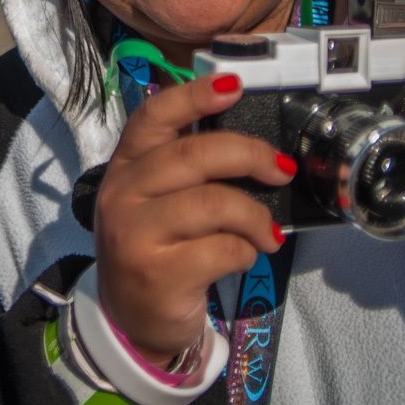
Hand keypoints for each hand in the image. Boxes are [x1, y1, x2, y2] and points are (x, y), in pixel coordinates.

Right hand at [93, 74, 293, 365]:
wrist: (132, 319)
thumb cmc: (157, 248)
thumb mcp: (156, 201)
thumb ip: (187, 169)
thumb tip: (250, 141)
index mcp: (126, 166)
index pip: (153, 117)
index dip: (194, 95)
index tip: (234, 86)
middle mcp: (122, 194)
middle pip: (195, 155)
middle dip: (250, 156)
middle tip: (281, 170)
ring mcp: (135, 235)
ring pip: (214, 203)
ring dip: (255, 216)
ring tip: (268, 232)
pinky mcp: (157, 274)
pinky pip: (222, 249)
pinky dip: (247, 251)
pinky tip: (245, 256)